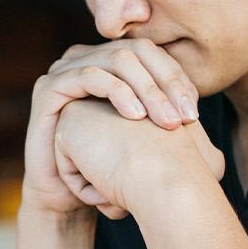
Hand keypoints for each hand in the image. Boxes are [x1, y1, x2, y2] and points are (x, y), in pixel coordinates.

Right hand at [22, 39, 200, 218]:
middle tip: (185, 118)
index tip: (194, 113)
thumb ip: (165, 115)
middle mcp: (87, 59)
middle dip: (165, 83)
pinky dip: (117, 92)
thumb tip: (199, 109)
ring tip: (165, 121)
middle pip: (137, 51)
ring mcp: (65, 70)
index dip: (176, 78)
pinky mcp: (48, 87)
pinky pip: (89, 76)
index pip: (152, 55)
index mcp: (109, 64)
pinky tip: (135, 116)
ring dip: (147, 89)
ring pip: (117, 59)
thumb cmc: (107, 167)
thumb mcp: (143, 138)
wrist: (66, 197)